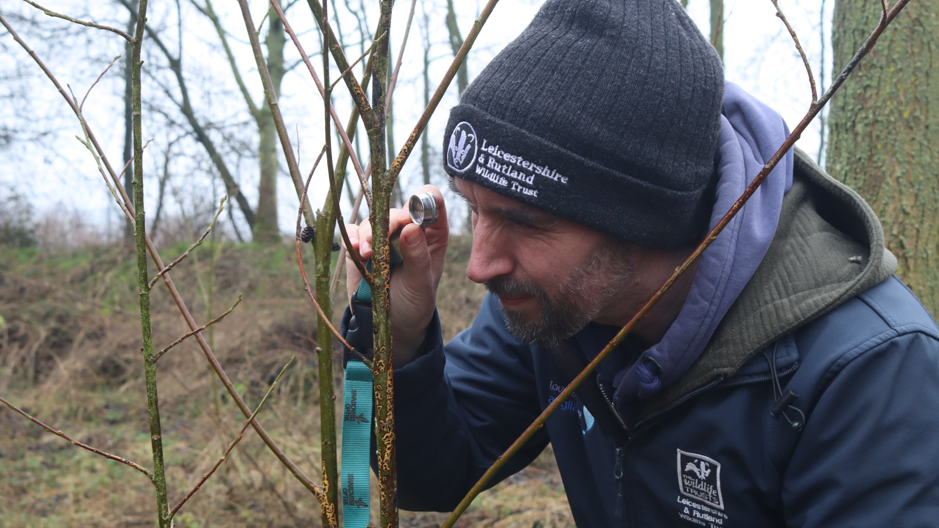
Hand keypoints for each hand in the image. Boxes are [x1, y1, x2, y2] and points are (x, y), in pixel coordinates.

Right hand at [344, 185, 448, 366]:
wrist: (391, 324)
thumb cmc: (415, 302)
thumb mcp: (421, 283)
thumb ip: (418, 256)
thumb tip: (411, 226)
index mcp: (432, 234)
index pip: (431, 203)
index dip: (421, 203)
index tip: (409, 218)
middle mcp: (408, 230)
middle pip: (398, 209)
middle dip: (388, 221)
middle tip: (381, 239)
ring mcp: (383, 237)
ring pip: (373, 219)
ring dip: (368, 233)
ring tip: (367, 254)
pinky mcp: (361, 246)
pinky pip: (353, 231)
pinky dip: (351, 236)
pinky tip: (353, 249)